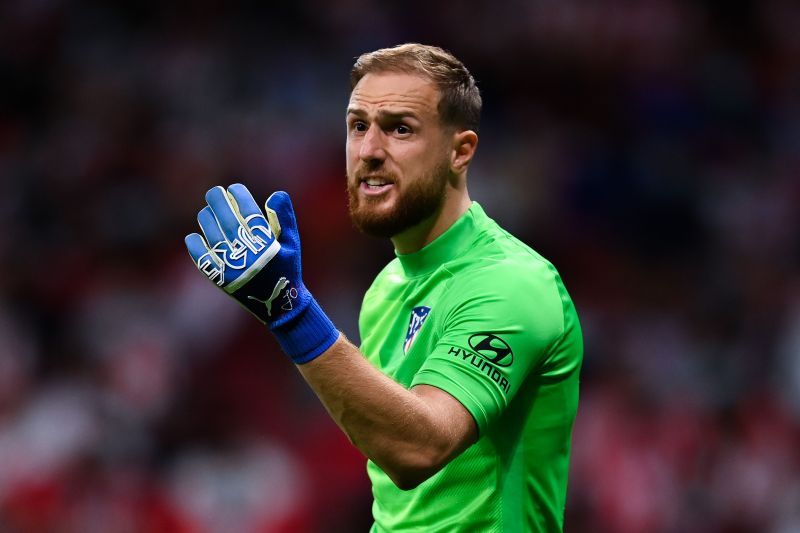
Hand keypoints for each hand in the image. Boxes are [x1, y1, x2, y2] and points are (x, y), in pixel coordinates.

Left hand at [185, 184, 338, 361]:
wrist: (279, 305)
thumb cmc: (286, 269)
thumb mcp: (292, 244)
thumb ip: (285, 218)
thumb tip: (276, 194)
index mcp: (267, 245)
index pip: (249, 213)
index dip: (240, 196)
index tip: (234, 188)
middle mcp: (249, 254)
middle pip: (227, 220)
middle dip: (219, 201)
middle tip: (214, 192)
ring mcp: (233, 267)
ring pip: (212, 234)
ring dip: (207, 219)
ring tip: (207, 212)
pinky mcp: (221, 279)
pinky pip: (202, 258)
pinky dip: (195, 245)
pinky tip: (195, 236)